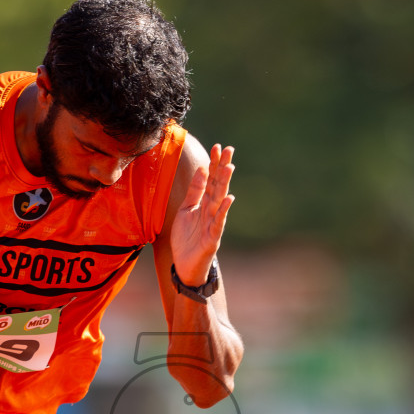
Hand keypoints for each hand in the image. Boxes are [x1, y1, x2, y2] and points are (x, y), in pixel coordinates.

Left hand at [169, 143, 234, 284]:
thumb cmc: (186, 239)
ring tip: (229, 168)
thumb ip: (194, 191)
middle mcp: (211, 211)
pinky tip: (228, 198)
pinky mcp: (212, 238)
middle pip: (218, 186)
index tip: (217, 147)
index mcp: (204, 203)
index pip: (211, 180)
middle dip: (222, 168)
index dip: (214, 164)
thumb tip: (201, 169)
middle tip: (229, 150)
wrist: (184, 266)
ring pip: (219, 201)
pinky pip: (218, 222)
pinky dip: (223, 211)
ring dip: (224, 184)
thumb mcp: (186, 210)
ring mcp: (213, 224)